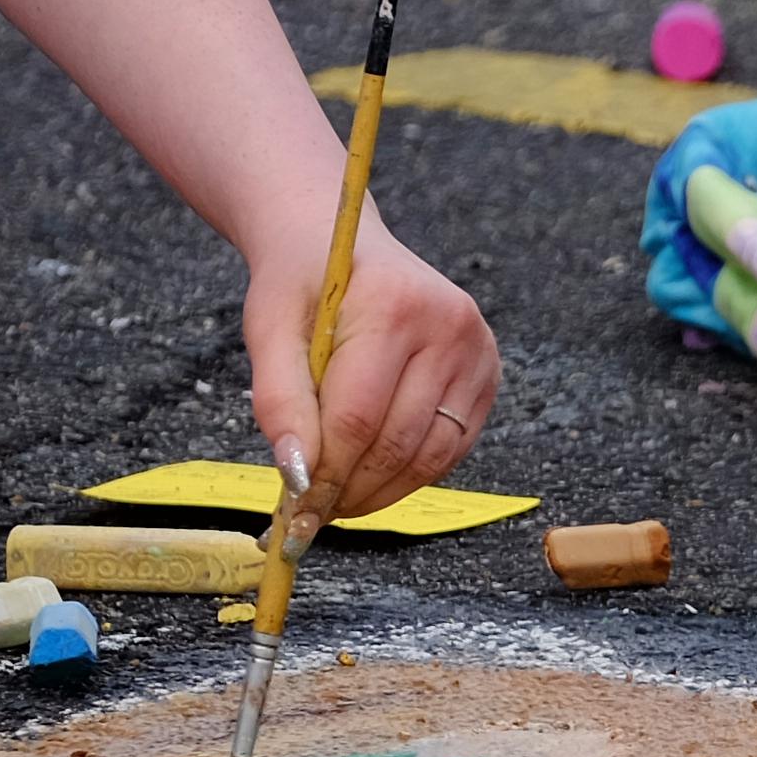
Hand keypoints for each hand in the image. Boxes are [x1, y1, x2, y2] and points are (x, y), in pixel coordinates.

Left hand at [254, 222, 499, 520]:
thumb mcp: (269, 329)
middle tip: (312, 514)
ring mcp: (477, 351)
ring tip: (339, 499)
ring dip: (381, 491)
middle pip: (396, 443)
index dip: (324, 473)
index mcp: (395, 306)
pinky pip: (451, 448)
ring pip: (429, 456)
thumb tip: (296, 475)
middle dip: (350, 489)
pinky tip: (374, 475)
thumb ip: (278, 401)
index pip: (358, 417)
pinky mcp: (488, 374)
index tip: (294, 510)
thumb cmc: (301, 284)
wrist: (340, 242)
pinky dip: (411, 474)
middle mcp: (450, 326)